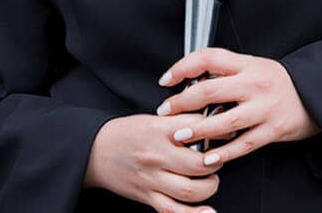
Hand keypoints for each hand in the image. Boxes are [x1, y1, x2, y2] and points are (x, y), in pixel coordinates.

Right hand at [84, 113, 219, 212]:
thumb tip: (210, 123)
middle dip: (216, 162)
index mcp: (159, 128)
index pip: (197, 127)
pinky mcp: (147, 197)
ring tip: (211, 179)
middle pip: (198, 163)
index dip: (217, 129)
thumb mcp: (153, 118)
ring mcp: (152, 178)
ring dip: (209, 186)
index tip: (226, 132)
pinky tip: (208, 212)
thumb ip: (180, 122)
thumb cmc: (127, 132)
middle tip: (218, 158)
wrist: (95, 150)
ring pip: (191, 189)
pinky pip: (173, 211)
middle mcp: (157, 154)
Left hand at [156, 48, 321, 166]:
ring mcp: (264, 107)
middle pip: (211, 90)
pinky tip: (208, 157)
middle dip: (182, 102)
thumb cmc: (276, 82)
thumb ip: (226, 72)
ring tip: (180, 135)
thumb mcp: (253, 67)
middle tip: (165, 110)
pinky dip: (223, 153)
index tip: (166, 79)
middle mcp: (254, 83)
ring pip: (224, 121)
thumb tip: (190, 80)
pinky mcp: (272, 130)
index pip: (209, 57)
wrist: (313, 96)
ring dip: (198, 130)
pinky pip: (243, 144)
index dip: (183, 67)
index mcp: (246, 64)